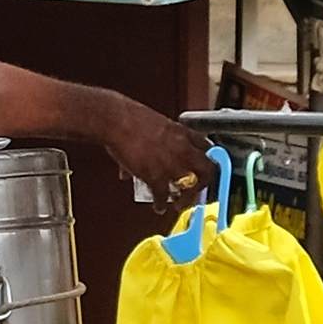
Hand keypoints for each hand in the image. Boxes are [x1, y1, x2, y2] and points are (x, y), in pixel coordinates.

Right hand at [100, 96, 216, 206]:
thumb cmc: (129, 117)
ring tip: (178, 205)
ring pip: (190, 187)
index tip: (201, 167)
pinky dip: (161, 204)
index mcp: (182, 132)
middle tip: (195, 190)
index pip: (205, 147)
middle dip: (203, 183)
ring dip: (185, 199)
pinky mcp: (156, 176)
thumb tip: (145, 154)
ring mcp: (171, 163)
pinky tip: (158, 207)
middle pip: (207, 170)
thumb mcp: (153, 124)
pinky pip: (163, 195)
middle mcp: (182, 148)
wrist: (115, 120)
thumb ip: (152, 142)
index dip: (205, 159)